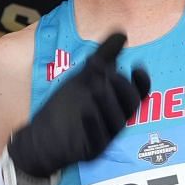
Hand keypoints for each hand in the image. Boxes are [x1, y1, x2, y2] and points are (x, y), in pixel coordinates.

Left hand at [7, 31, 150, 180]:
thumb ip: (104, 56)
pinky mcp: (90, 151)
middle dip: (122, 88)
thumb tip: (122, 33)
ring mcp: (105, 138)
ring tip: (96, 86)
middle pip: (130, 106)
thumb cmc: (68, 106)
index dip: (142, 82)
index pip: (139, 93)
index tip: (137, 66)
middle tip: (108, 74)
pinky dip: (93, 125)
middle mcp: (115, 120)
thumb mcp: (85, 78)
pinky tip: (86, 111)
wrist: (43, 136)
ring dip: (108, 103)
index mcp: (117, 103)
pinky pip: (97, 140)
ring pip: (116, 123)